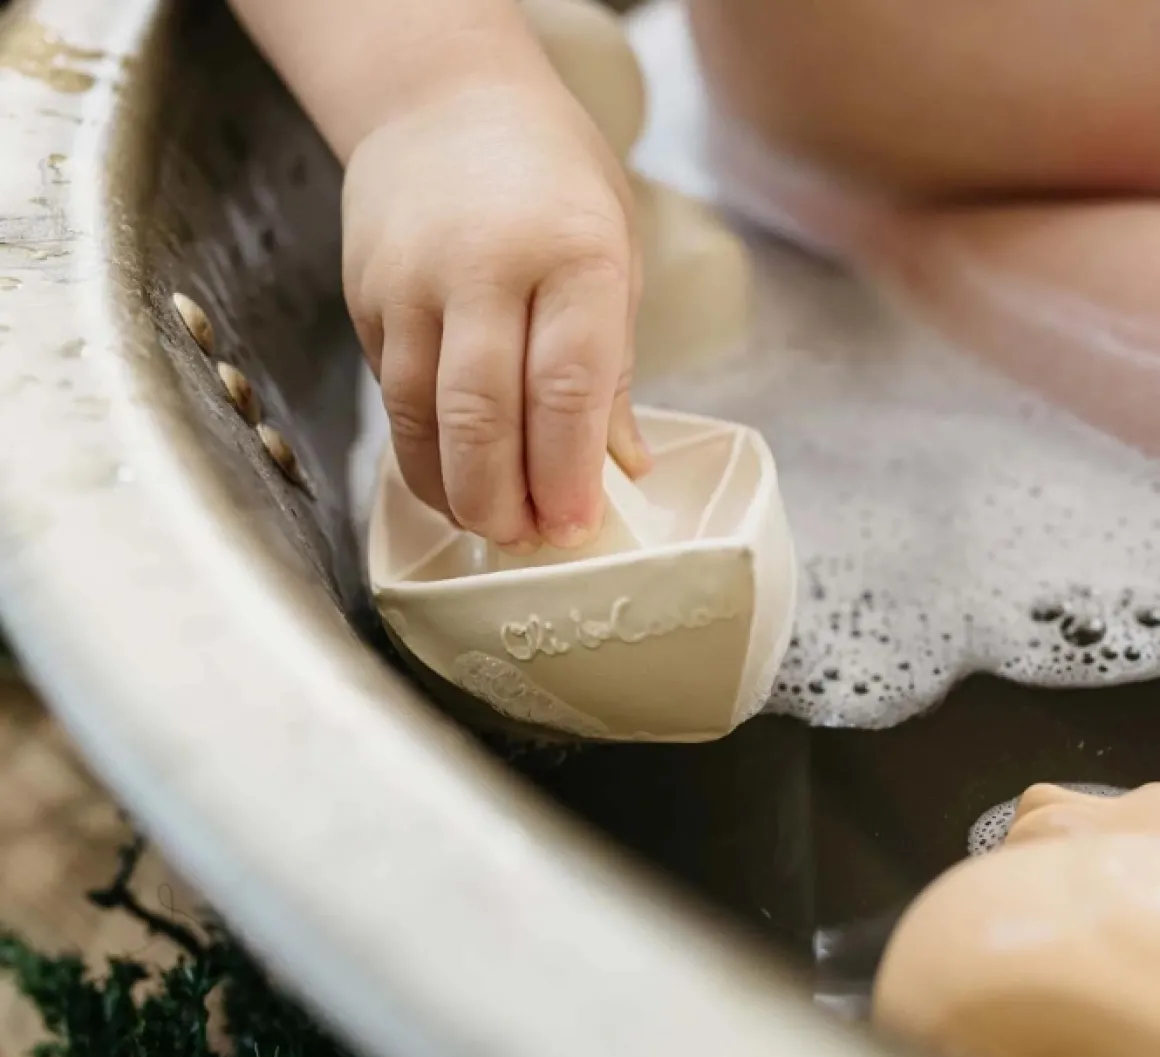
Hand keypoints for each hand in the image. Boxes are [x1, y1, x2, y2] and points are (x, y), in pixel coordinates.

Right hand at [343, 80, 649, 552]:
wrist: (441, 100)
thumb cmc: (550, 179)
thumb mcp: (612, 251)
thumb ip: (614, 367)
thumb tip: (622, 467)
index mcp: (571, 252)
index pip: (566, 386)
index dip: (568, 473)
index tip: (575, 529)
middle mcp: (483, 265)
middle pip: (481, 414)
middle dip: (504, 499)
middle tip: (526, 541)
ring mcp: (412, 283)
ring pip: (421, 419)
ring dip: (456, 490)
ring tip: (490, 524)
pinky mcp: (366, 301)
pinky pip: (391, 400)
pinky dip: (421, 456)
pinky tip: (451, 481)